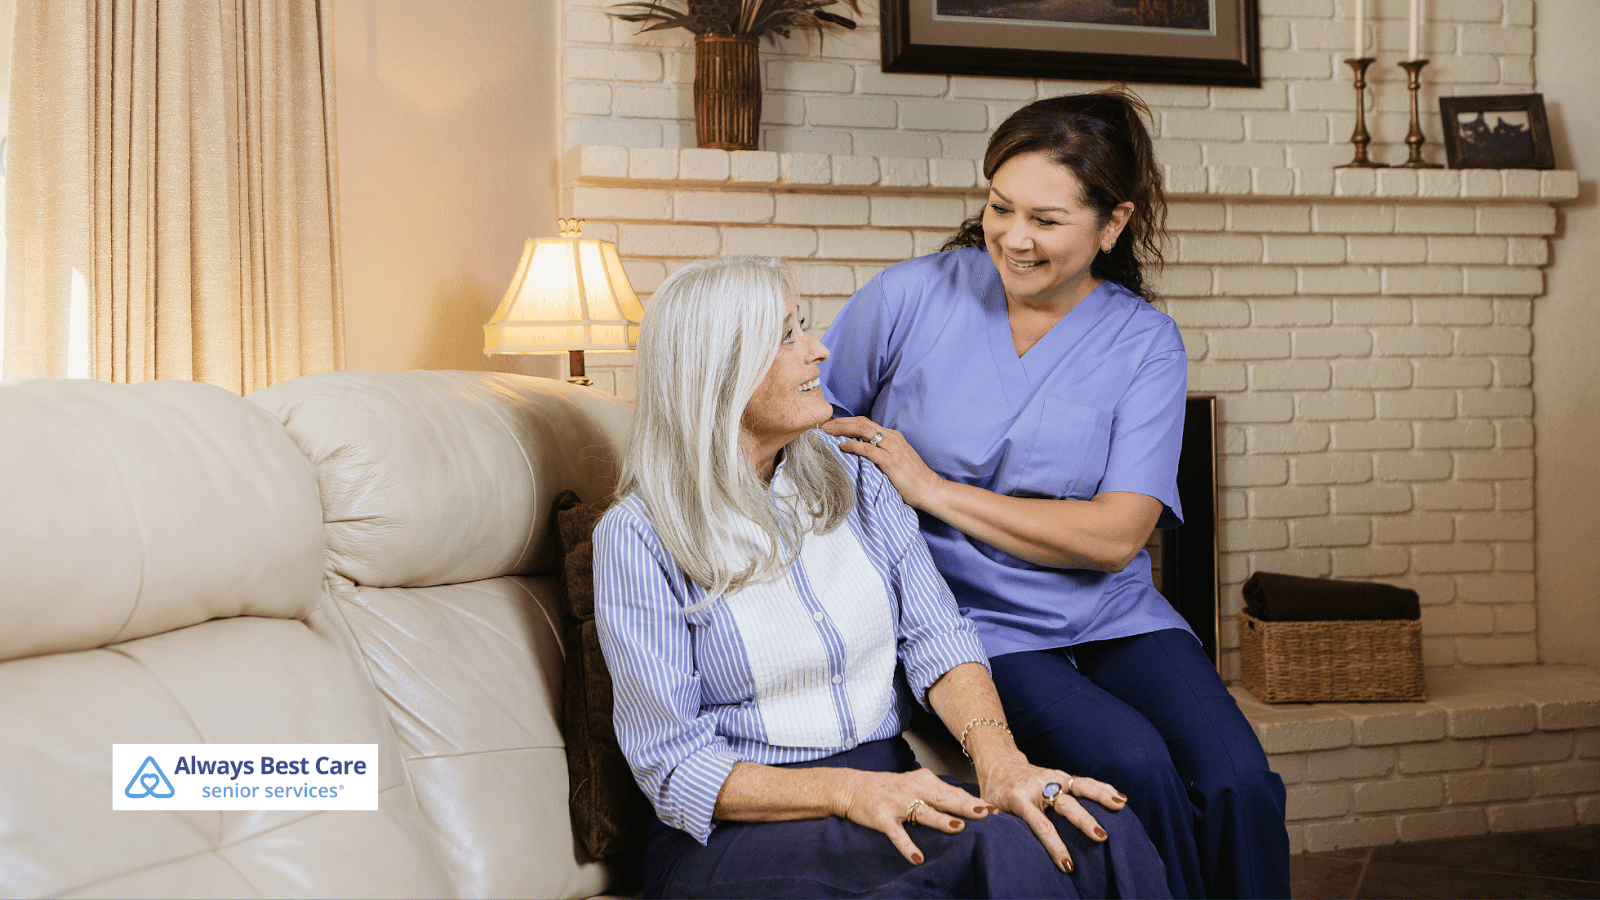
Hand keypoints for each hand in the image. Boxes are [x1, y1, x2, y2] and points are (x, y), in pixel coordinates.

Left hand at [822, 417, 944, 509]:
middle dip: (840, 423)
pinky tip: (842, 447)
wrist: (929, 489)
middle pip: (861, 423)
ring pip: (863, 431)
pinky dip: (853, 446)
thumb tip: (860, 453)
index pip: (865, 422)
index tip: (831, 427)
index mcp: (893, 436)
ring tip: (828, 433)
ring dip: (842, 430)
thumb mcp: (896, 459)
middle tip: (823, 426)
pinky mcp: (891, 461)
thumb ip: (881, 453)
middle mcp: (892, 438)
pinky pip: (868, 449)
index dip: (846, 422)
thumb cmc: (912, 478)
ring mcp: (892, 448)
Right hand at [832, 767, 996, 865]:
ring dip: (941, 821)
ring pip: (923, 812)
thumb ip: (937, 794)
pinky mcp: (882, 818)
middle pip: (944, 799)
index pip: (953, 792)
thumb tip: (966, 805)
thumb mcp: (915, 785)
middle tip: (986, 813)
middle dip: (965, 806)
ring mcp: (897, 804)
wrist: (852, 787)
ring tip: (958, 829)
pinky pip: (897, 834)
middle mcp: (913, 789)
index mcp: (924, 781)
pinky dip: (907, 846)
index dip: (973, 800)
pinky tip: (918, 857)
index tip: (994, 808)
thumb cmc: (889, 788)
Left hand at [974, 751, 1128, 874]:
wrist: (1000, 764)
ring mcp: (1052, 779)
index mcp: (1019, 798)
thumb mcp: (991, 807)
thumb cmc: (996, 792)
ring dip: (1101, 796)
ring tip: (1120, 805)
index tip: (1067, 864)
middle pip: (1065, 805)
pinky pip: (1084, 782)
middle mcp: (1039, 787)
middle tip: (1101, 837)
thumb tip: (1001, 842)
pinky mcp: (1061, 776)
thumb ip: (997, 822)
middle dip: (1084, 821)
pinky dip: (1103, 789)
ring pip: (1079, 786)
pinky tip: (1120, 798)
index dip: (1054, 845)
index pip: (1040, 825)